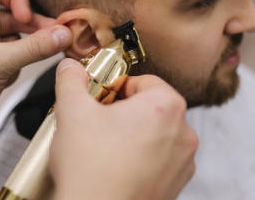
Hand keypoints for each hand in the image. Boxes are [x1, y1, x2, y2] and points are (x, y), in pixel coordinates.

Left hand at [0, 0, 71, 142]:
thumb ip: (33, 48)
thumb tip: (61, 35)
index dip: (17, 0)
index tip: (28, 17)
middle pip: (11, 15)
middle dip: (31, 28)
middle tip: (54, 35)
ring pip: (15, 38)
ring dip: (21, 52)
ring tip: (20, 65)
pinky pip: (12, 56)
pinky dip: (14, 67)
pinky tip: (4, 80)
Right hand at [50, 59, 197, 199]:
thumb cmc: (91, 170)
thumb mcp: (73, 112)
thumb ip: (71, 81)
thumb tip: (70, 68)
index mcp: (166, 106)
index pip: (143, 80)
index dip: (116, 87)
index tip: (100, 100)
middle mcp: (183, 133)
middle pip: (152, 107)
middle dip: (125, 112)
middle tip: (98, 124)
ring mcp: (183, 162)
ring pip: (156, 135)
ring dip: (134, 136)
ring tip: (104, 149)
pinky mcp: (176, 185)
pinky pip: (160, 161)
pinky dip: (142, 160)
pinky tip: (116, 168)